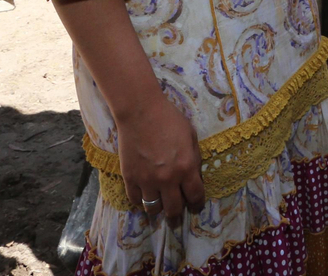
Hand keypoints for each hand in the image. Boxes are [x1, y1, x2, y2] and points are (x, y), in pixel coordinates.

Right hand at [115, 94, 204, 221]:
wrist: (141, 111)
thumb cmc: (169, 119)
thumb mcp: (191, 136)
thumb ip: (194, 159)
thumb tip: (194, 177)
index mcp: (187, 168)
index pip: (195, 196)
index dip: (197, 204)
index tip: (195, 206)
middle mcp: (168, 179)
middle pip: (174, 209)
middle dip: (177, 215)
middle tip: (176, 216)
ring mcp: (147, 180)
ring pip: (153, 209)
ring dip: (158, 209)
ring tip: (159, 207)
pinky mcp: (130, 177)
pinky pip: (135, 200)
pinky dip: (140, 201)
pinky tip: (144, 197)